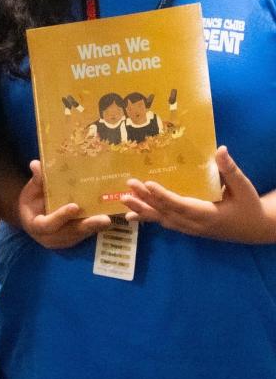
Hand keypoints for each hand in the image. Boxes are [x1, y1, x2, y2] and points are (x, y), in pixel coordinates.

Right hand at [18, 160, 110, 248]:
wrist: (32, 215)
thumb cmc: (31, 201)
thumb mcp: (31, 190)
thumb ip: (37, 180)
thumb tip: (36, 164)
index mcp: (35, 225)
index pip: (47, 224)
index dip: (61, 216)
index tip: (75, 206)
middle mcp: (48, 238)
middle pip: (69, 233)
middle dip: (87, 226)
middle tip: (104, 219)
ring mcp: (61, 241)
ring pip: (79, 235)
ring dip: (95, 227)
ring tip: (109, 219)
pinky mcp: (71, 240)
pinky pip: (84, 234)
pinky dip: (95, 227)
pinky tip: (106, 220)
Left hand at [121, 146, 275, 243]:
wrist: (254, 229)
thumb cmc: (248, 205)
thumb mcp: (243, 187)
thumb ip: (230, 170)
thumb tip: (221, 150)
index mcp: (207, 214)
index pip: (180, 204)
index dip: (162, 196)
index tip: (147, 184)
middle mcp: (195, 224)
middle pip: (165, 212)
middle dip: (145, 200)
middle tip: (127, 188)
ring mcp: (189, 228)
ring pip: (162, 219)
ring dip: (142, 210)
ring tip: (123, 201)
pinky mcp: (187, 228)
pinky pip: (165, 223)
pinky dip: (149, 218)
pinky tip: (133, 214)